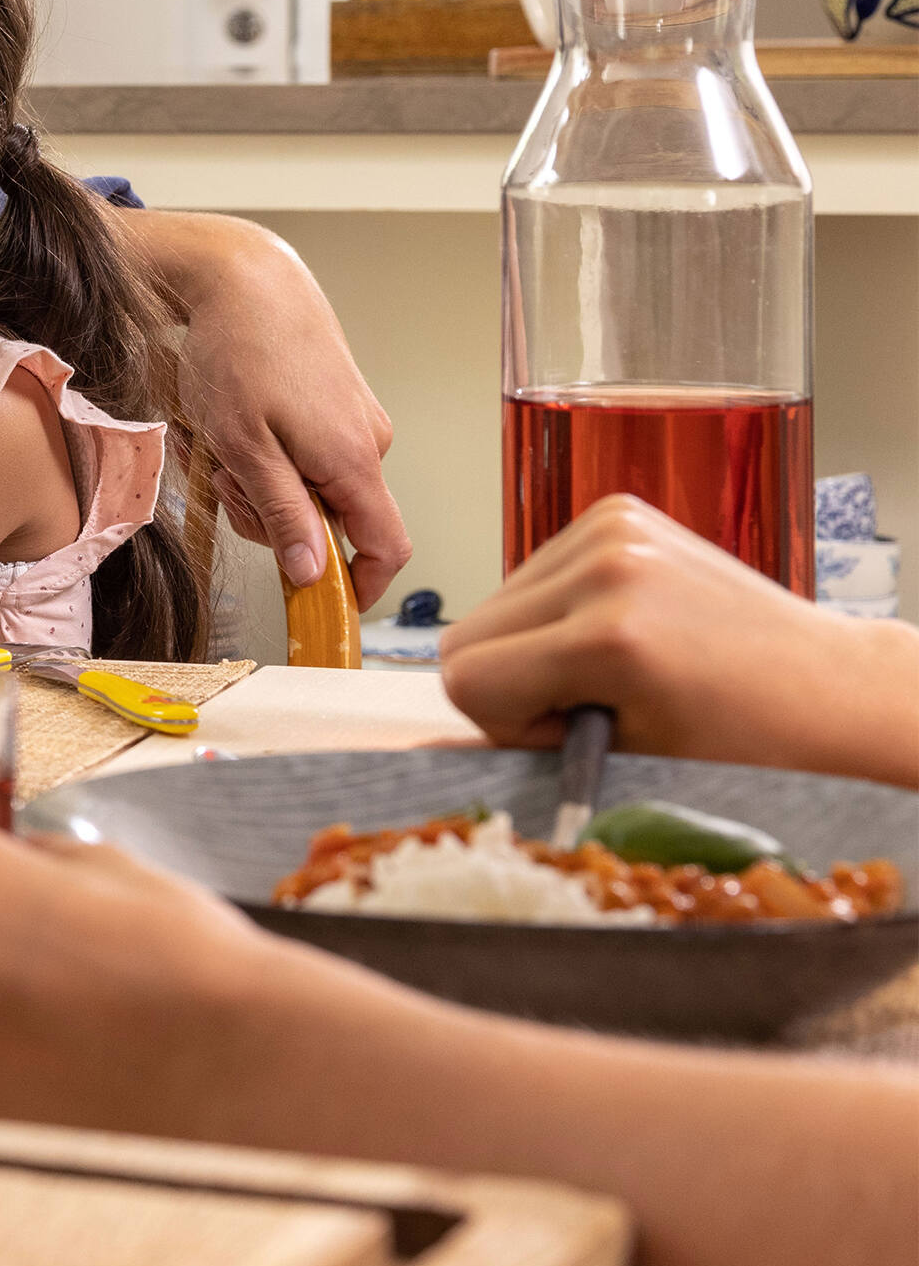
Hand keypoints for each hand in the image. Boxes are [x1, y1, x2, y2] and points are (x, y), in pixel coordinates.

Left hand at [134, 210, 408, 604]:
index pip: (386, 548)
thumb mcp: (245, 446)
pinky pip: (302, 454)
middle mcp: (369, 445)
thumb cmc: (241, 354)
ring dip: (258, 479)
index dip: (358, 585)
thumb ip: (282, 512)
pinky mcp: (338, 406)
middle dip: (270, 514)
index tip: (315, 600)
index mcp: (354, 462)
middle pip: (329, 521)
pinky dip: (264, 450)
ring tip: (223, 436)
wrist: (250, 279)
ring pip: (307, 487)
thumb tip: (311, 574)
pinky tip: (233, 422)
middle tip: (222, 475)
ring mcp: (356, 423)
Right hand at [441, 495, 918, 784]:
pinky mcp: (619, 512)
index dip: (506, 722)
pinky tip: (615, 628)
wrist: (830, 688)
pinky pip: (534, 570)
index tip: (568, 731)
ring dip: (531, 641)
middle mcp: (607, 566)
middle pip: (464, 634)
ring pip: (495, 600)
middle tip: (584, 705)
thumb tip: (435, 735)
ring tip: (611, 667)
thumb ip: (526, 736)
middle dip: (510, 680)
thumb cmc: (746, 739)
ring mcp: (614, 529)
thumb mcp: (625, 753)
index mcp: (609, 635)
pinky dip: (556, 608)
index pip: (464, 676)